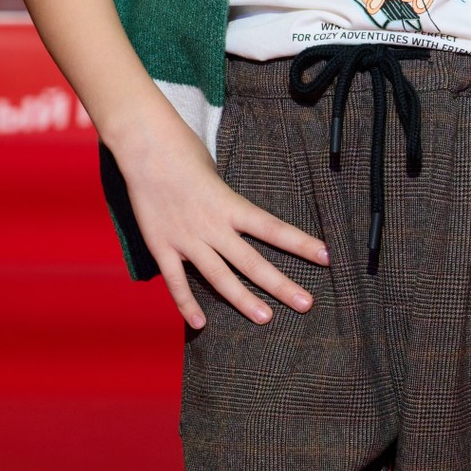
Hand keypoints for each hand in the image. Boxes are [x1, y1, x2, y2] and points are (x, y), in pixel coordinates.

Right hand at [115, 104, 328, 331]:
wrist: (144, 145)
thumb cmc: (182, 150)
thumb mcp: (215, 172)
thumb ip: (226, 202)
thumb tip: (235, 219)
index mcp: (229, 204)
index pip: (273, 228)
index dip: (300, 244)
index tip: (326, 257)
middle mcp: (211, 226)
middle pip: (252, 262)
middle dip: (281, 285)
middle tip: (306, 303)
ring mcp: (186, 239)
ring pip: (219, 277)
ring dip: (243, 300)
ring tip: (266, 318)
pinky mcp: (161, 245)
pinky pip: (175, 281)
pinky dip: (186, 303)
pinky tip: (199, 324)